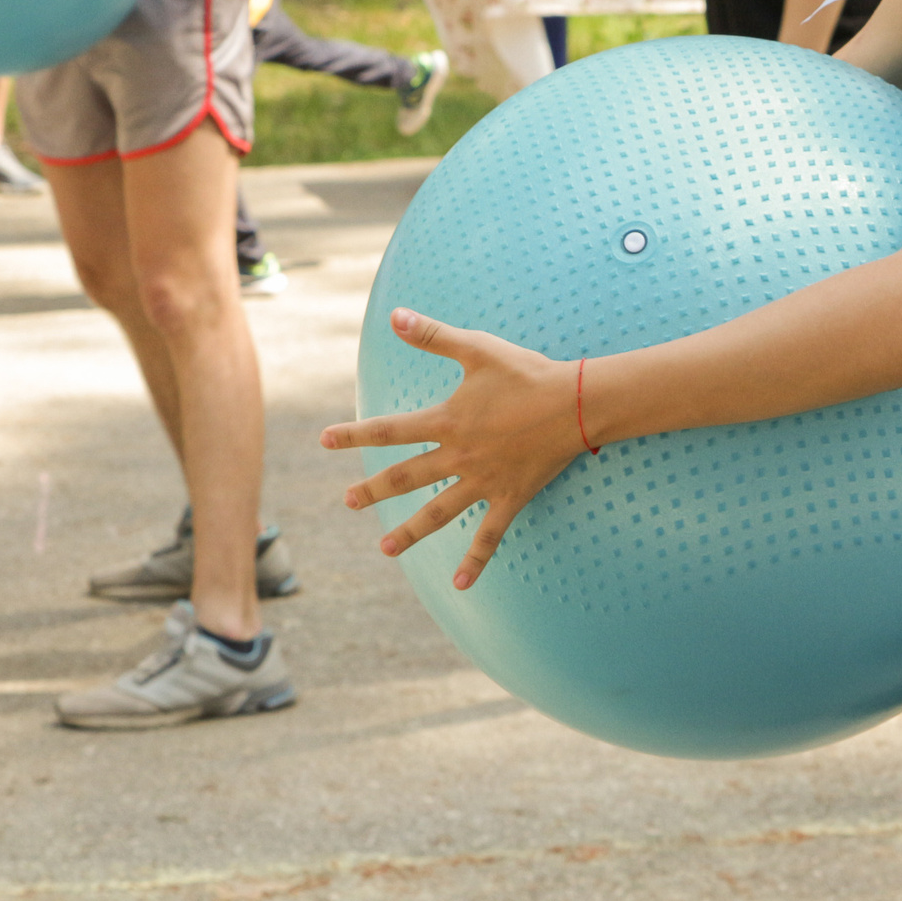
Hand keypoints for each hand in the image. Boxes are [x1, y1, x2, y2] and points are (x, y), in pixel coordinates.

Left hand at [320, 308, 583, 589]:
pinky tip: (461, 585)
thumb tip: (394, 315)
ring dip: (409, 532)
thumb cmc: (527, 373)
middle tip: (348, 501)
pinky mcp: (510, 497)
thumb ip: (433, 335)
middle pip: (405, 477)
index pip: (389, 430)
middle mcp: (458, 456)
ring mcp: (483, 481)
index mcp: (447, 421)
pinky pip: (489, 536)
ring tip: (384, 549)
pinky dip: (475, 561)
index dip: (354, 434)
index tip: (325, 440)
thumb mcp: (477, 349)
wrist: (576, 404)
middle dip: (373, 490)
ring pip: (438, 513)